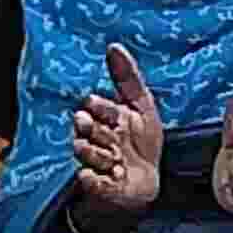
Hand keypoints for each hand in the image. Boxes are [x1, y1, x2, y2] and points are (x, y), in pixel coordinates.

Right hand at [69, 54, 165, 216]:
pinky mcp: (99, 186)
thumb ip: (128, 77)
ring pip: (86, 152)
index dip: (101, 106)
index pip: (95, 105)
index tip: (101, 106)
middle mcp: (97, 138)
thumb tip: (113, 46)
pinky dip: (93, 179)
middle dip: (92, 127)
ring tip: (111, 156)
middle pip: (86, 128)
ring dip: (97, 153)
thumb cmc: (143, 143)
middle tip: (92, 125)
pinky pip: (90, 181)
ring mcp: (96, 162)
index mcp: (106, 117)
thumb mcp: (142, 107)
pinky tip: (96, 176)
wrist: (145, 181)